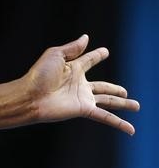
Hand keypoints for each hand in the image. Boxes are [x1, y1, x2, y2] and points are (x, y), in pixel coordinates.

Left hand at [25, 34, 139, 134]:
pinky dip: (119, 123)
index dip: (96, 56)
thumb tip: (86, 37)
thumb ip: (72, 48)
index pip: (88, 60)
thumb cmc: (39, 75)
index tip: (105, 52)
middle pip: (102, 86)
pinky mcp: (84, 110)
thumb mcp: (55, 55)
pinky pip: (105, 117)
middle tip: (125, 91)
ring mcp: (82, 98)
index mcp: (72, 68)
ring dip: (122, 104)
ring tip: (136, 105)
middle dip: (114, 89)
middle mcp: (79, 84)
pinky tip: (130, 130)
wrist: (31, 96)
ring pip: (108, 101)